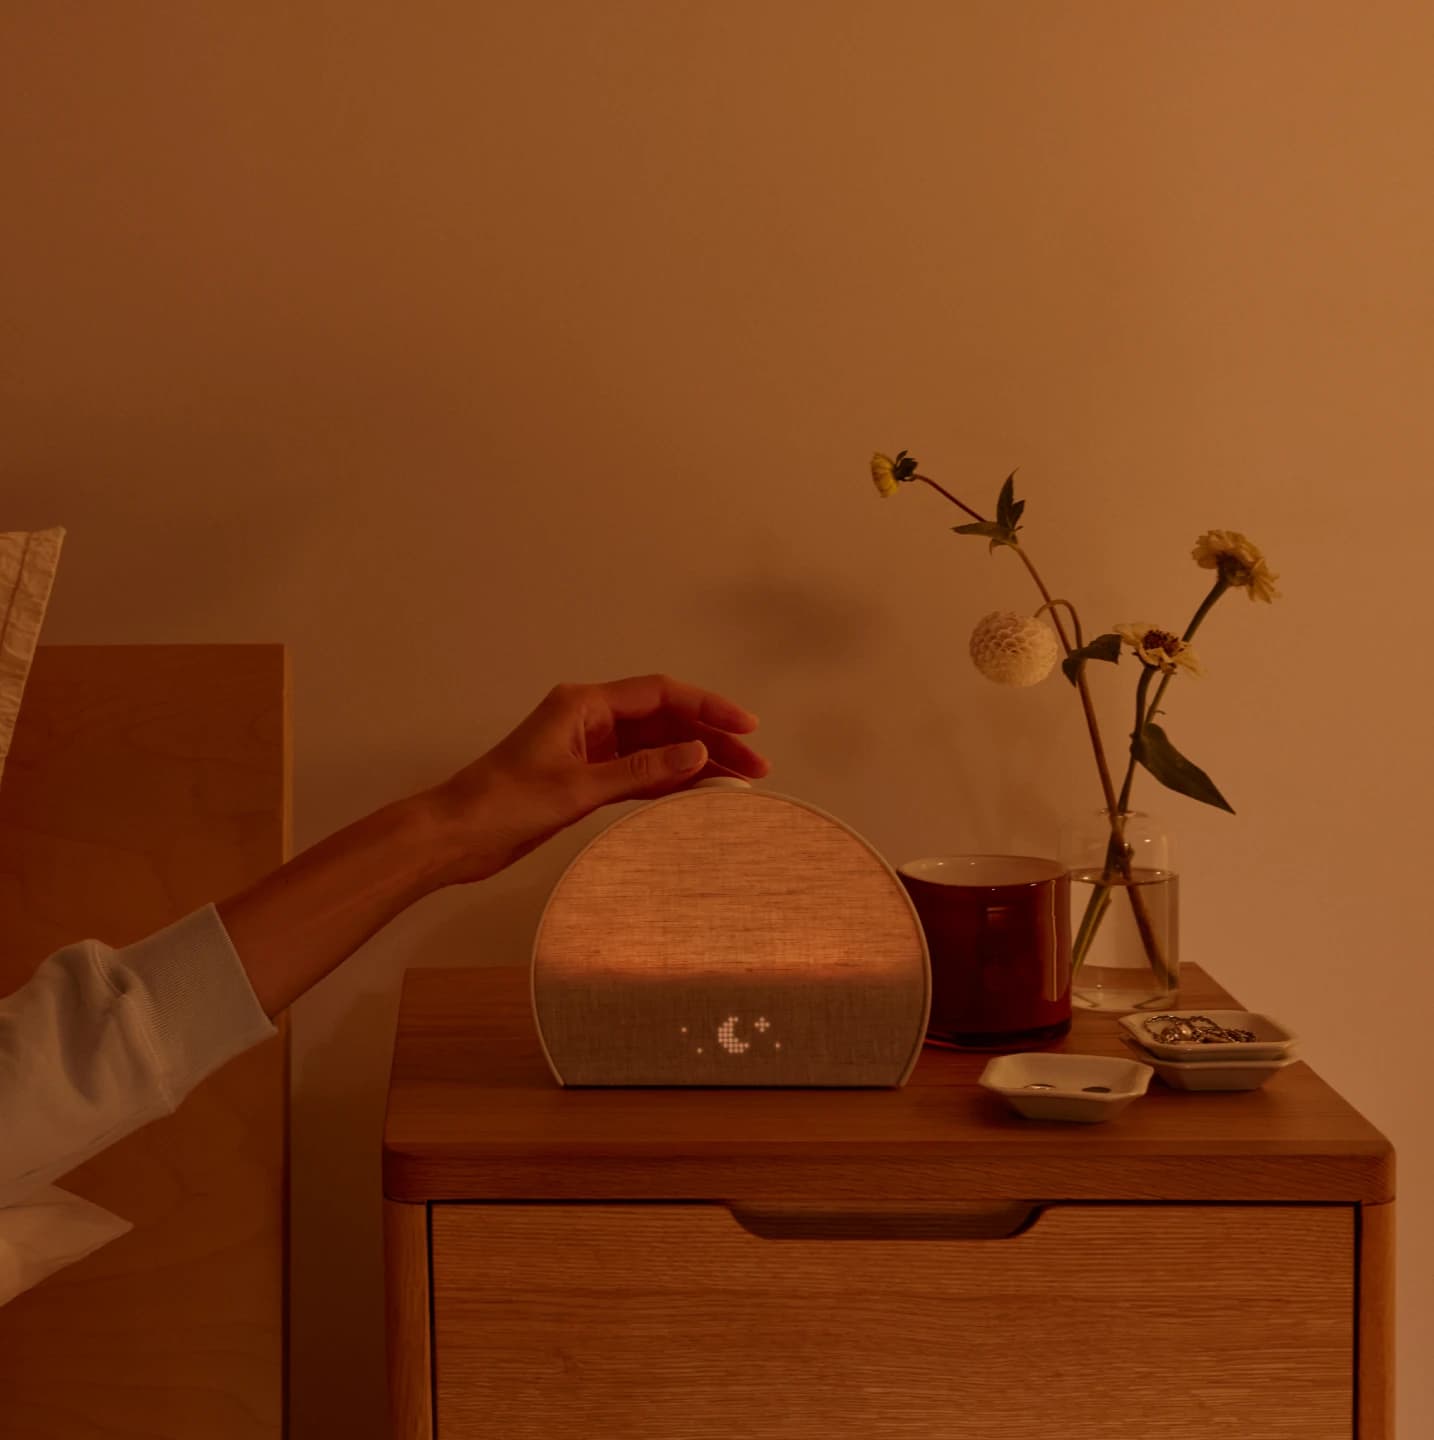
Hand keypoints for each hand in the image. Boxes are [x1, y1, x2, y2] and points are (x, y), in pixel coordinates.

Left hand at [428, 674, 768, 884]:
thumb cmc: (503, 804)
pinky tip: (699, 794)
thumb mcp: (578, 788)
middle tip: (754, 766)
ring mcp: (589, 749)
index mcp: (584, 704)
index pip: (660, 694)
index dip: (708, 707)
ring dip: (696, 762)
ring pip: (656, 749)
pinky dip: (670, 782)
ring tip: (739, 783)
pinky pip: (640, 774)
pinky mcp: (585, 779)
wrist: (455, 836)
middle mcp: (590, 719)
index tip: (746, 728)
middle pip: (665, 720)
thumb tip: (698, 752)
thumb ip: (641, 771)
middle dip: (711, 738)